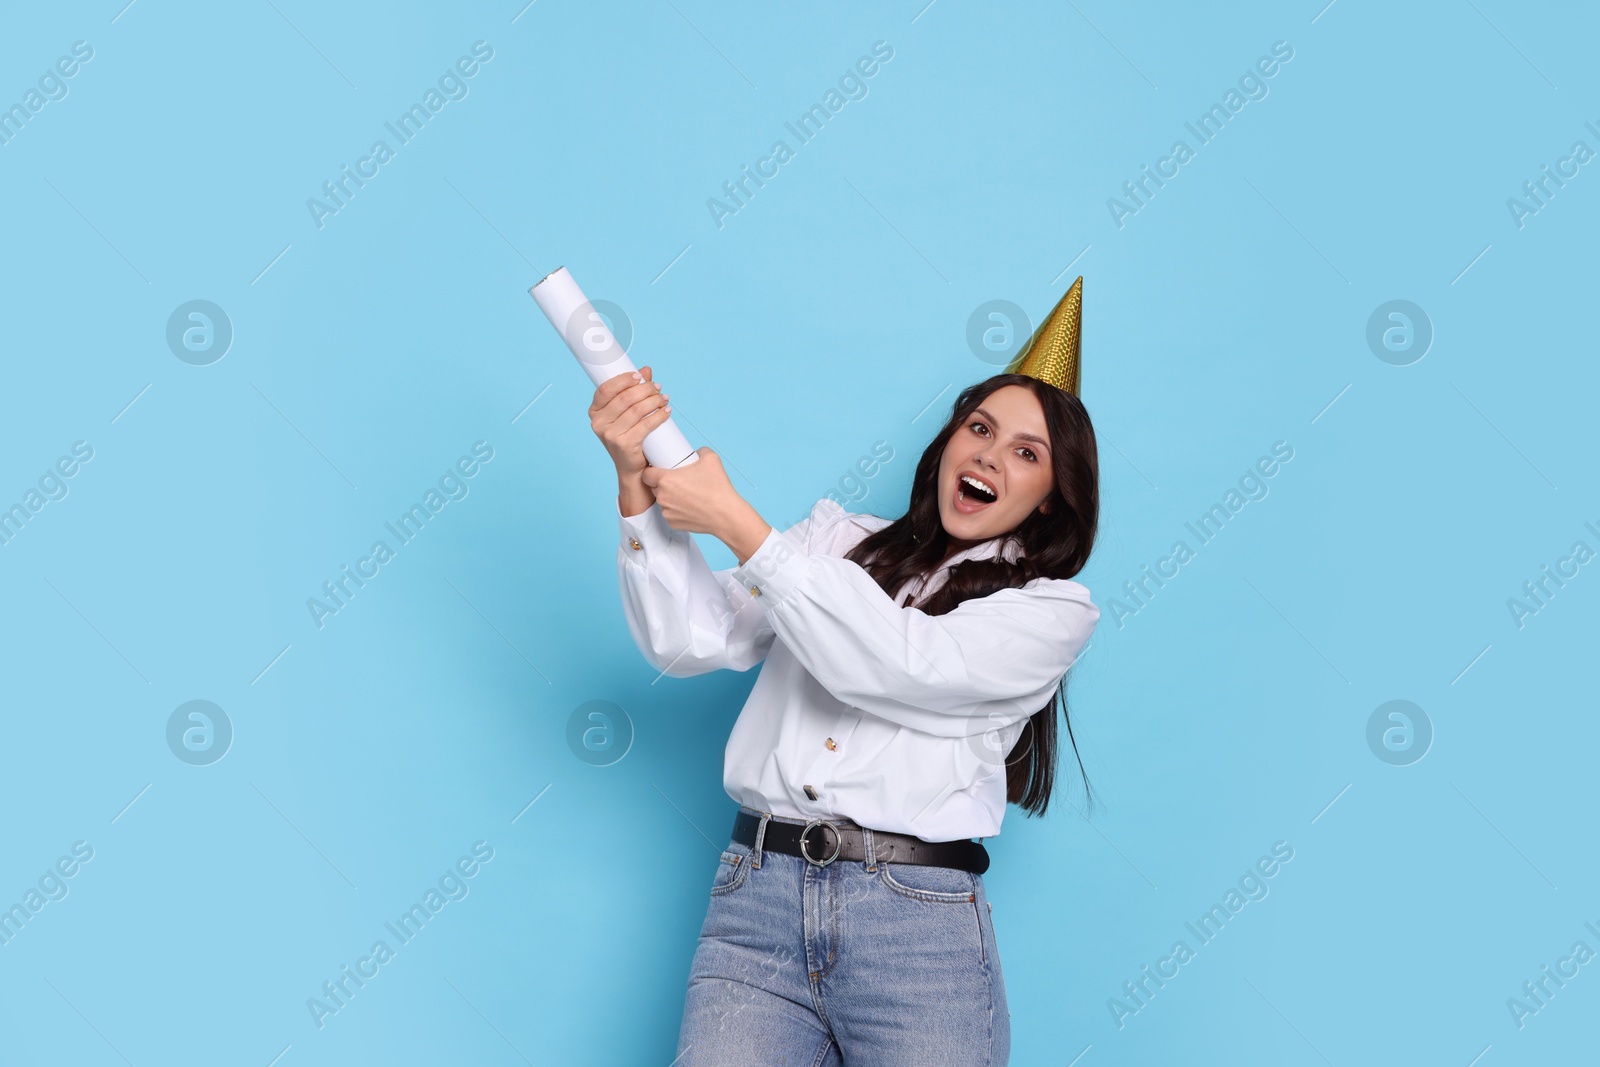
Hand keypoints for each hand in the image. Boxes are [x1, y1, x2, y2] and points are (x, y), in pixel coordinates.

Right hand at [589, 365, 669, 479]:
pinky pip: (646, 425)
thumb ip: (633, 391)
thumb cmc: (628, 437)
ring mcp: (610, 435)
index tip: (640, 376)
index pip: (606, 389)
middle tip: (658, 388)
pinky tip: (666, 411)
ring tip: (664, 398)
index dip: (623, 379)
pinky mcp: (624, 444)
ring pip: (637, 409)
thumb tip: (646, 370)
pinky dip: (659, 416)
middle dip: (645, 389)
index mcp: (595, 412)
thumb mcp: (626, 414)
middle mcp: (599, 423)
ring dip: (654, 401)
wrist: (631, 468)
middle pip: (625, 398)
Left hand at [640, 447, 744, 536]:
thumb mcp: (711, 458)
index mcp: (665, 480)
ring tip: (685, 494)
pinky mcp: (673, 523)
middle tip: (678, 481)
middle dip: (662, 484)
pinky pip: (670, 514)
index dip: (651, 471)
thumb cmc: (717, 488)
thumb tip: (697, 452)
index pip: (646, 474)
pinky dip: (676, 510)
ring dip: (669, 497)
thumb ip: (700, 451)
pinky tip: (689, 507)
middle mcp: (662, 497)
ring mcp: (666, 512)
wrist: (726, 515)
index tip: (659, 470)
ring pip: (663, 501)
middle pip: (654, 487)